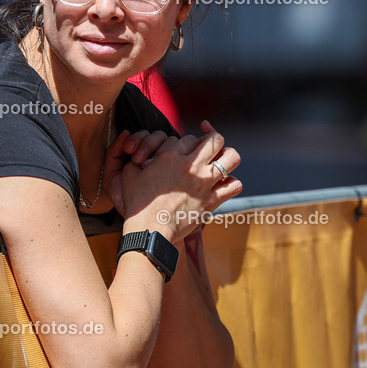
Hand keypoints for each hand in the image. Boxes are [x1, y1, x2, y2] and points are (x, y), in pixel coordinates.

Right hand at [105, 121, 241, 239]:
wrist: (150, 229)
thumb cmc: (138, 203)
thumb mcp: (132, 172)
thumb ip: (143, 157)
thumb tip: (150, 153)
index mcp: (170, 156)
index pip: (190, 138)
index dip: (188, 142)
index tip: (185, 150)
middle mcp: (191, 166)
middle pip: (215, 140)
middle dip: (212, 139)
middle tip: (207, 146)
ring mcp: (204, 183)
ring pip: (232, 157)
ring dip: (228, 157)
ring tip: (221, 161)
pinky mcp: (212, 200)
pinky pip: (234, 185)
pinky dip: (231, 183)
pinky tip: (223, 184)